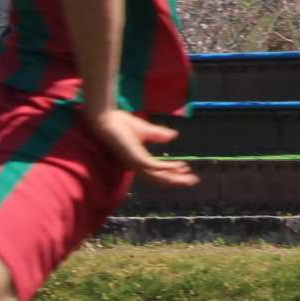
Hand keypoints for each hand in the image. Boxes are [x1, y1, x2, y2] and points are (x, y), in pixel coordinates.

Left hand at [83, 106, 197, 188]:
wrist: (106, 119)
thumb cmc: (120, 123)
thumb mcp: (145, 129)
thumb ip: (159, 134)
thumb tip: (174, 135)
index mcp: (137, 160)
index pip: (156, 171)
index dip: (171, 172)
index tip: (185, 168)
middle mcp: (136, 165)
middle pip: (159, 178)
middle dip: (176, 180)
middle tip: (193, 181)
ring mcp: (135, 163)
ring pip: (158, 176)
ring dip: (175, 178)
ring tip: (190, 178)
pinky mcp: (136, 159)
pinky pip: (155, 167)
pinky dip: (168, 167)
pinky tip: (180, 165)